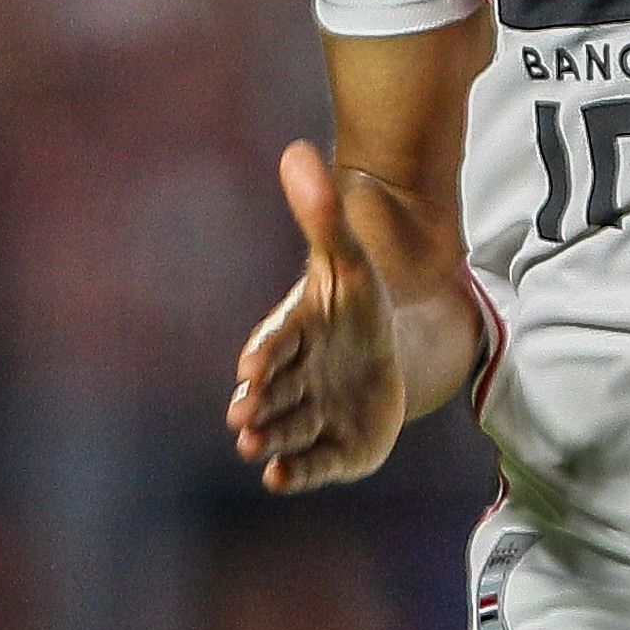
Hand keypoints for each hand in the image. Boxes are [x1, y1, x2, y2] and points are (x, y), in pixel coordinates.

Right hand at [228, 140, 409, 493]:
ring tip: (255, 446)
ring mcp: (310, 416)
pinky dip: (298, 473)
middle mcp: (292, 381)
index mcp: (291, 336)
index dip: (265, 354)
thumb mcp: (348, 262)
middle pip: (274, 394)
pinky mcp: (333, 449)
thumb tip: (297, 150)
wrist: (386, 356)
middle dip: (258, 405)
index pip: (275, 343)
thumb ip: (323, 216)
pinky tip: (281, 479)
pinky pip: (312, 464)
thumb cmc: (355, 309)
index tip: (254, 365)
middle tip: (243, 417)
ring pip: (286, 431)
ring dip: (270, 439)